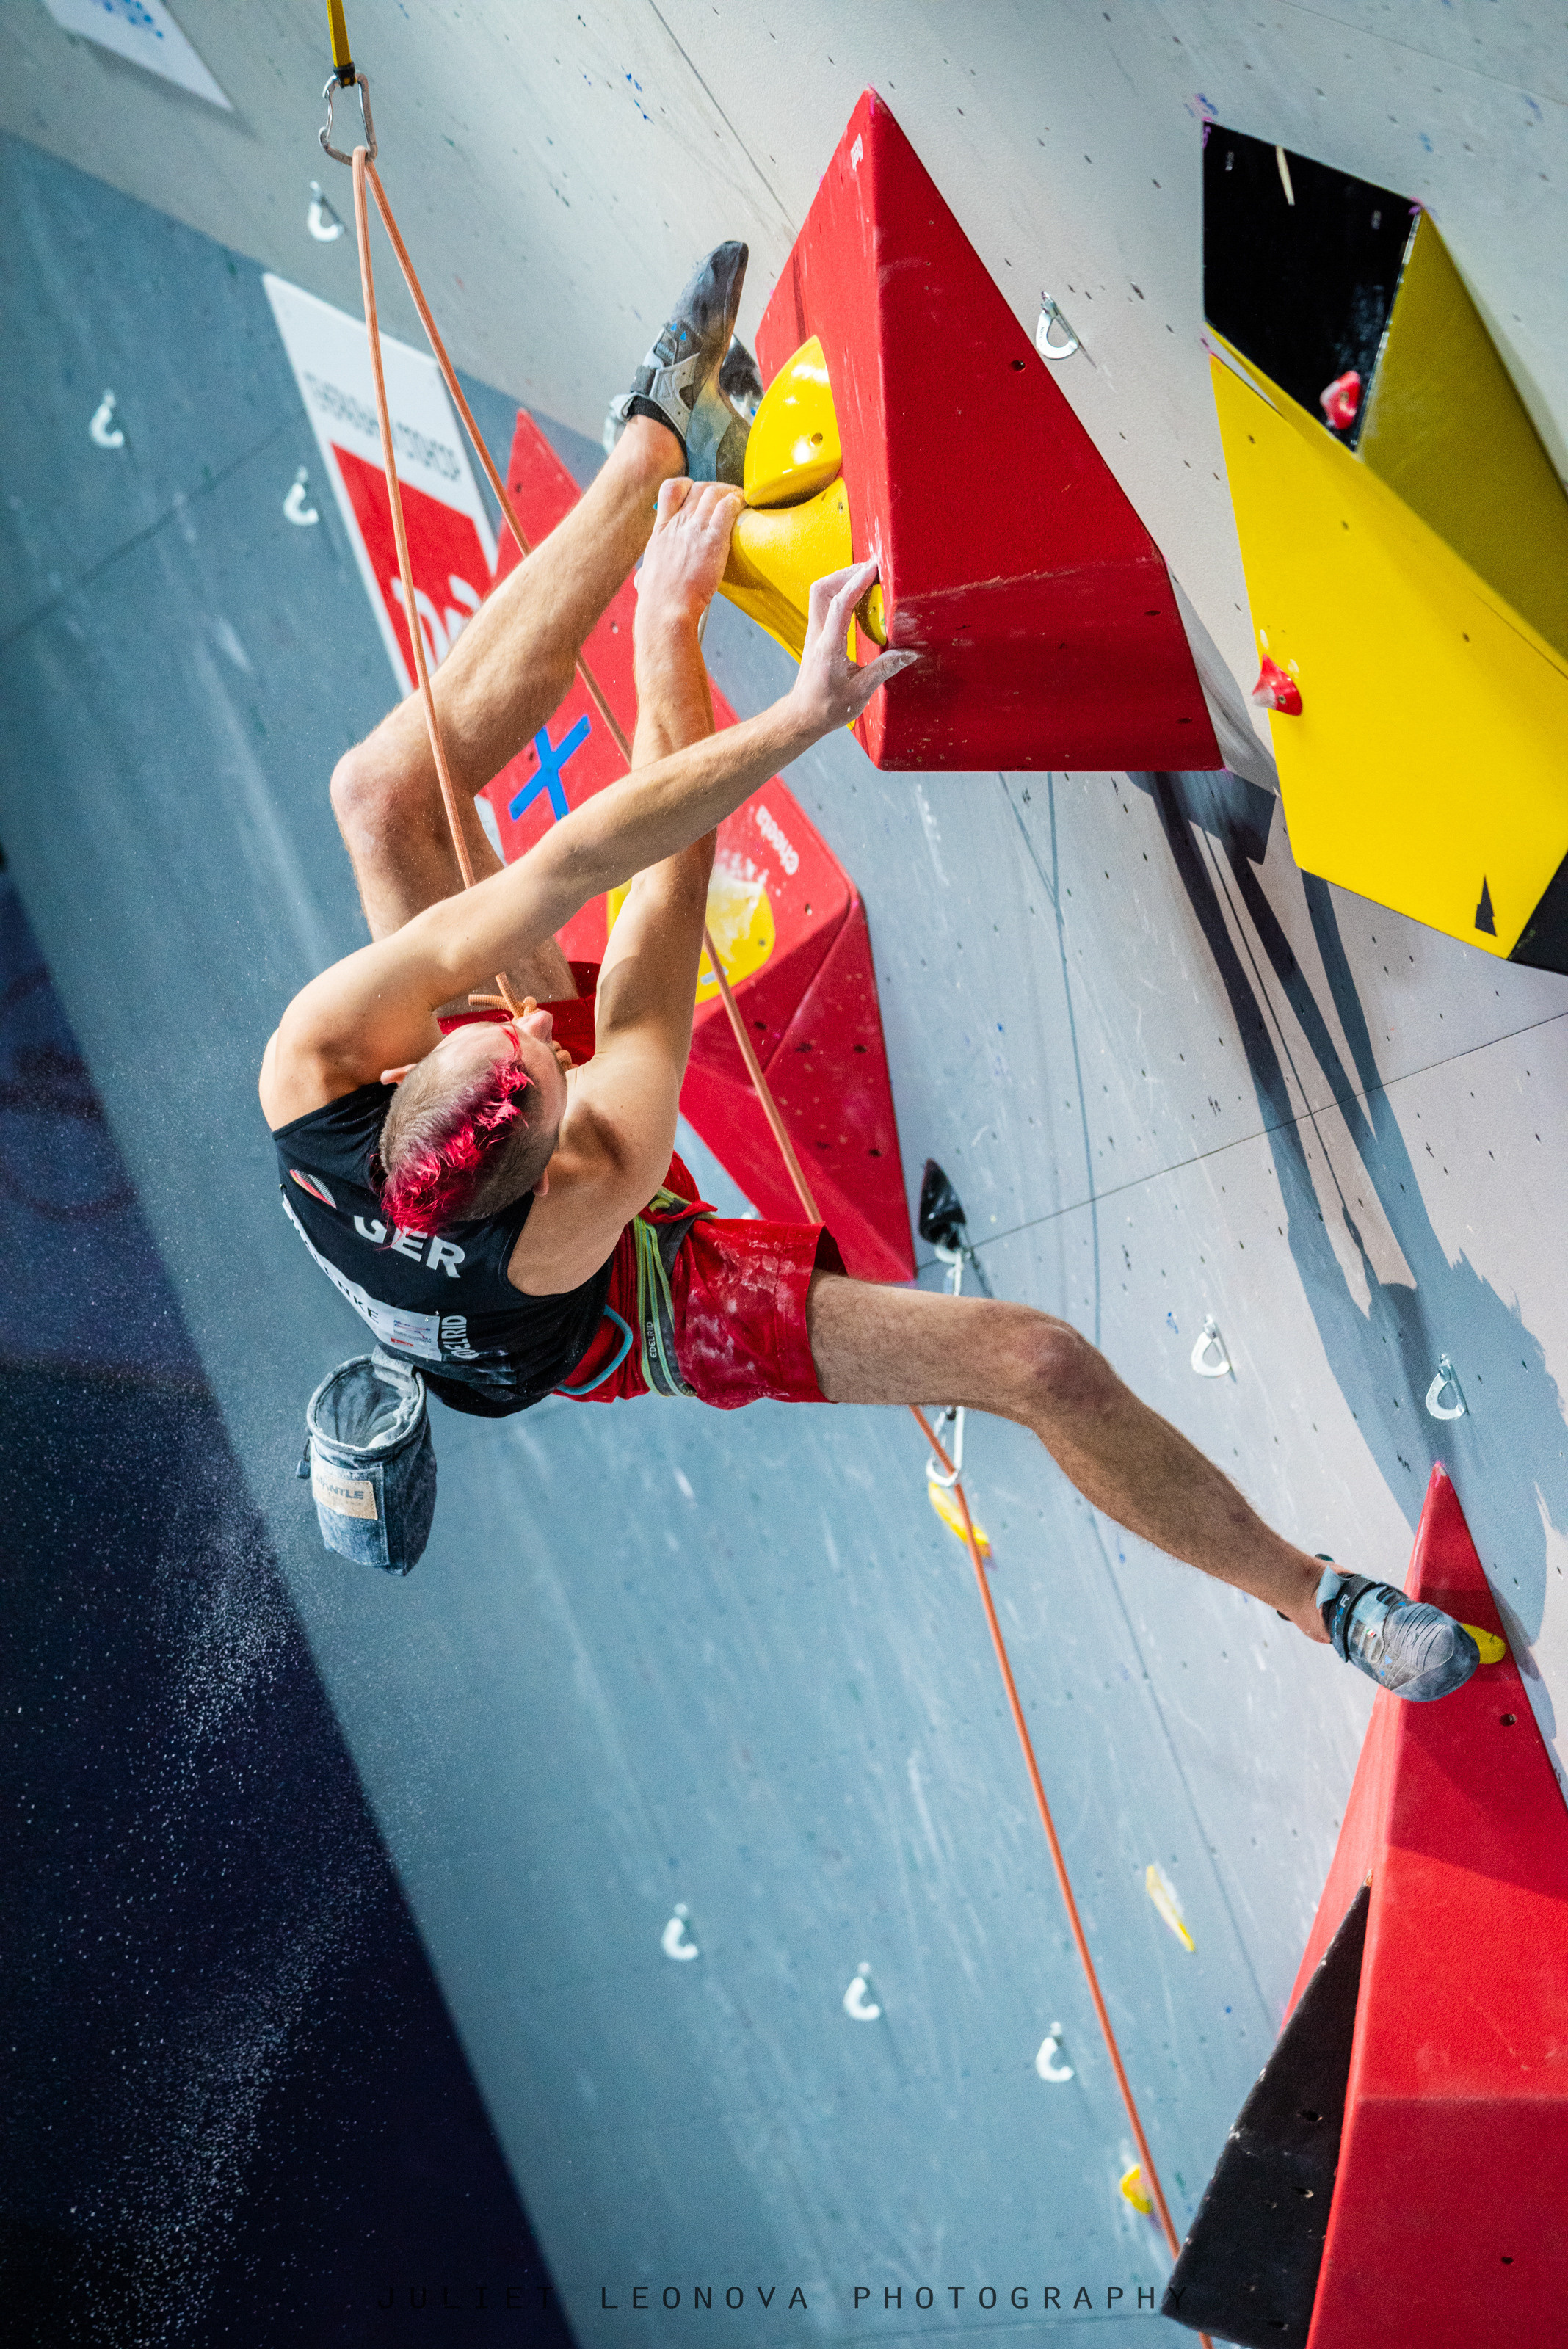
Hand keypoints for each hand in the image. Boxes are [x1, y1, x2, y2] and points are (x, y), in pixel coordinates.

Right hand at [634, 477, 743, 634]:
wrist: (667, 607)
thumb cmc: (658, 599)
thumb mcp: (646, 576)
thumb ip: (647, 572)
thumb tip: (642, 579)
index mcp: (661, 530)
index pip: (669, 490)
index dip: (687, 486)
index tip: (697, 493)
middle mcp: (677, 523)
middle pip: (698, 488)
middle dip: (714, 488)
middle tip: (726, 498)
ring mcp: (694, 528)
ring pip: (713, 493)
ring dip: (729, 493)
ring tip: (739, 499)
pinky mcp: (713, 538)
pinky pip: (727, 507)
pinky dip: (737, 501)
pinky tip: (743, 505)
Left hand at [788, 560, 917, 735]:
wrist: (803, 715)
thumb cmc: (827, 707)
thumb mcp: (860, 693)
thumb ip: (884, 669)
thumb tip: (909, 652)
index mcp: (829, 648)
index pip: (839, 605)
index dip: (856, 583)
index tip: (874, 569)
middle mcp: (818, 635)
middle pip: (823, 589)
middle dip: (847, 573)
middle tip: (872, 569)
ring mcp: (814, 633)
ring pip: (821, 592)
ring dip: (842, 579)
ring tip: (867, 577)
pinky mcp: (817, 634)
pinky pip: (825, 603)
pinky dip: (841, 591)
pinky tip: (859, 595)